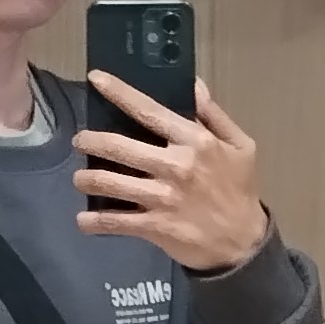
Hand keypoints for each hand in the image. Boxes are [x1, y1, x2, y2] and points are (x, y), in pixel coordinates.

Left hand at [76, 73, 270, 273]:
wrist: (244, 243)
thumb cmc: (239, 190)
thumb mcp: (240, 146)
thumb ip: (213, 114)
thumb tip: (193, 84)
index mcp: (194, 142)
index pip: (149, 111)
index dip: (119, 93)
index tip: (96, 79)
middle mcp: (174, 166)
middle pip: (118, 146)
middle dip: (90, 141)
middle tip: (81, 141)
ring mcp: (162, 198)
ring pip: (109, 183)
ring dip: (86, 179)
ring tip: (80, 178)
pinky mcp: (154, 226)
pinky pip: (114, 222)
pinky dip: (93, 221)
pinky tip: (84, 219)